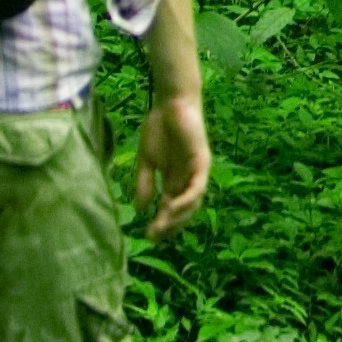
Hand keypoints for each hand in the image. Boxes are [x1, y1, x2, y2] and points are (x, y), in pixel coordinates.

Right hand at [133, 93, 211, 237]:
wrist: (170, 103)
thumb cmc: (159, 128)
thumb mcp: (146, 160)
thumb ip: (144, 183)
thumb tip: (139, 210)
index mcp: (175, 180)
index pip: (171, 209)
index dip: (161, 223)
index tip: (148, 236)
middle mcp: (188, 180)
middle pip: (183, 211)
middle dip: (170, 226)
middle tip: (154, 237)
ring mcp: (196, 172)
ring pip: (192, 203)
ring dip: (178, 217)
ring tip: (162, 227)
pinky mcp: (202, 162)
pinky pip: (197, 187)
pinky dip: (186, 199)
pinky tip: (171, 208)